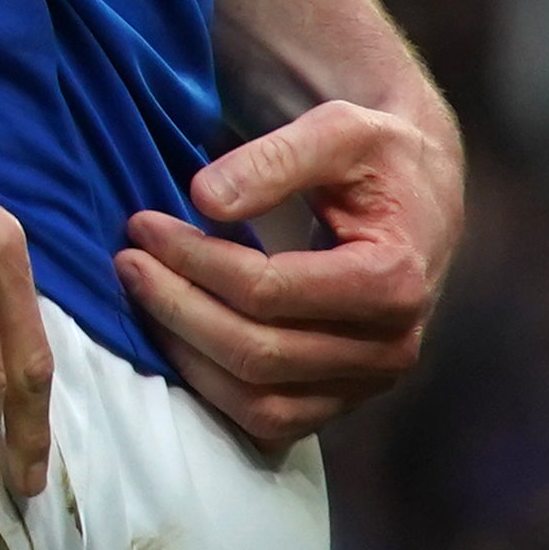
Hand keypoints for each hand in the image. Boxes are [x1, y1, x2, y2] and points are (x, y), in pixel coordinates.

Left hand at [117, 97, 462, 452]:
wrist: (420, 196)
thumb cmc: (379, 157)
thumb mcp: (338, 129)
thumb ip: (275, 158)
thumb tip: (203, 199)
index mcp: (393, 281)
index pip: (269, 291)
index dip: (194, 261)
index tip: (142, 226)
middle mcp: (389, 348)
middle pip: (257, 353)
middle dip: (177, 307)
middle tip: (128, 262)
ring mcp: (368, 383)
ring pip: (259, 401)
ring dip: (186, 355)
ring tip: (141, 298)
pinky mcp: (346, 399)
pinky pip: (271, 420)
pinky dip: (215, 390)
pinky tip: (176, 339)